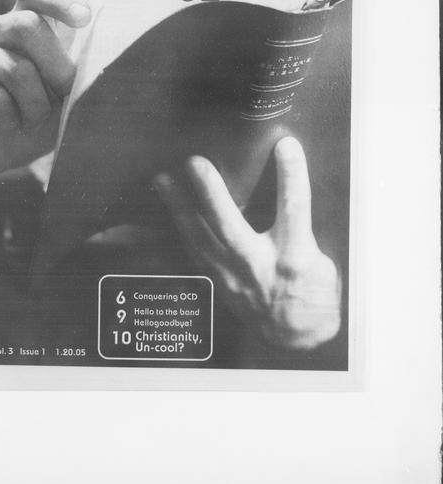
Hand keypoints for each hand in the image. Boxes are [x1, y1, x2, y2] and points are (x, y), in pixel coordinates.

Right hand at [0, 0, 90, 174]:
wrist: (1, 156)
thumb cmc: (37, 122)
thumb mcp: (63, 97)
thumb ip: (77, 76)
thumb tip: (94, 69)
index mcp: (22, 27)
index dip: (58, 0)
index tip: (85, 18)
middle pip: (26, 26)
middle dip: (56, 65)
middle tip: (65, 92)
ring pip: (14, 67)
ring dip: (36, 102)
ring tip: (34, 119)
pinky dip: (12, 117)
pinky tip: (11, 125)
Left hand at [154, 137, 340, 350]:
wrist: (296, 337)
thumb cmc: (313, 293)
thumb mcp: (321, 261)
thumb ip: (302, 229)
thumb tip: (287, 188)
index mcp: (295, 257)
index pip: (295, 208)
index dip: (291, 175)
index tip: (286, 146)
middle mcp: (260, 265)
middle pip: (230, 226)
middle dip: (211, 194)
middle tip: (196, 163)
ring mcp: (233, 276)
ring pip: (200, 239)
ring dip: (179, 208)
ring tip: (163, 180)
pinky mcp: (218, 282)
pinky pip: (192, 253)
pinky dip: (177, 230)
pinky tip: (165, 209)